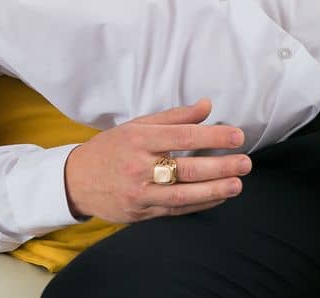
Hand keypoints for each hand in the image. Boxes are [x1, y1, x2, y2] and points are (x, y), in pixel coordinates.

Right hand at [63, 98, 250, 222]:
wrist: (74, 181)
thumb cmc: (111, 148)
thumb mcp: (137, 125)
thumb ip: (174, 117)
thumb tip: (207, 105)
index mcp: (139, 139)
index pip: (182, 136)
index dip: (213, 135)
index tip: (238, 136)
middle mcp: (138, 167)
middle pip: (185, 168)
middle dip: (219, 166)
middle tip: (245, 163)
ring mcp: (137, 193)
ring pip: (180, 194)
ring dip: (213, 191)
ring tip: (237, 185)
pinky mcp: (138, 213)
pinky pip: (173, 210)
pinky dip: (198, 204)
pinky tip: (218, 198)